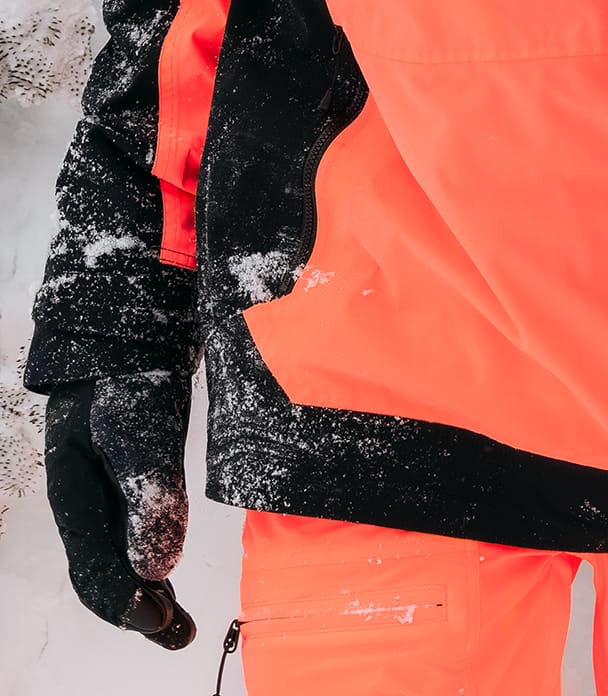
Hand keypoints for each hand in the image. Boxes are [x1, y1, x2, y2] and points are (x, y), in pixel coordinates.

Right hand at [44, 375, 196, 647]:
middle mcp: (88, 498)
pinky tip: (166, 572)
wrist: (135, 324)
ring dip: (148, 590)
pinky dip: (152, 557)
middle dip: (138, 610)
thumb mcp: (136, 427)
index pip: (94, 570)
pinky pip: (135, 530)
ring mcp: (107, 485)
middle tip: (179, 636)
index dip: (126, 605)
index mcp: (75, 494)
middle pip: (104, 572)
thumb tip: (155, 569)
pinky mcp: (132, 471)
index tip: (161, 624)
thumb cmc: (128, 372)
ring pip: (120, 554)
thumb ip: (148, 493)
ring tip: (179, 621)